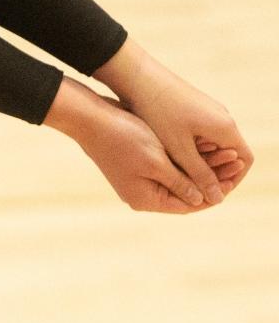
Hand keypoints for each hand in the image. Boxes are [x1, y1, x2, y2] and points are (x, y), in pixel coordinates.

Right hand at [44, 77, 228, 213]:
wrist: (89, 117)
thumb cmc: (121, 137)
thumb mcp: (156, 161)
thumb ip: (180, 182)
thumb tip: (202, 198)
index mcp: (145, 198)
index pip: (188, 204)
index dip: (212, 192)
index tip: (232, 179)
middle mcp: (141, 192)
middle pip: (184, 190)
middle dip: (209, 175)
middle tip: (232, 161)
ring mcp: (136, 177)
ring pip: (177, 176)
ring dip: (199, 164)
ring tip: (222, 151)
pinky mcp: (134, 162)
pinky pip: (166, 165)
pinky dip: (183, 157)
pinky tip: (199, 145)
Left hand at [94, 40, 253, 205]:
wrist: (138, 76)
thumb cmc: (159, 111)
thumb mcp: (179, 149)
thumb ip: (200, 175)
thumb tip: (217, 199)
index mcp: (224, 126)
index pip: (244, 160)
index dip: (232, 180)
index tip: (212, 193)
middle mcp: (221, 116)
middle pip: (229, 152)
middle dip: (215, 173)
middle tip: (194, 188)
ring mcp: (208, 110)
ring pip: (214, 143)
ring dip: (202, 160)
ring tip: (182, 174)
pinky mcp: (193, 107)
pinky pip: (202, 133)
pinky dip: (193, 147)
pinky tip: (173, 156)